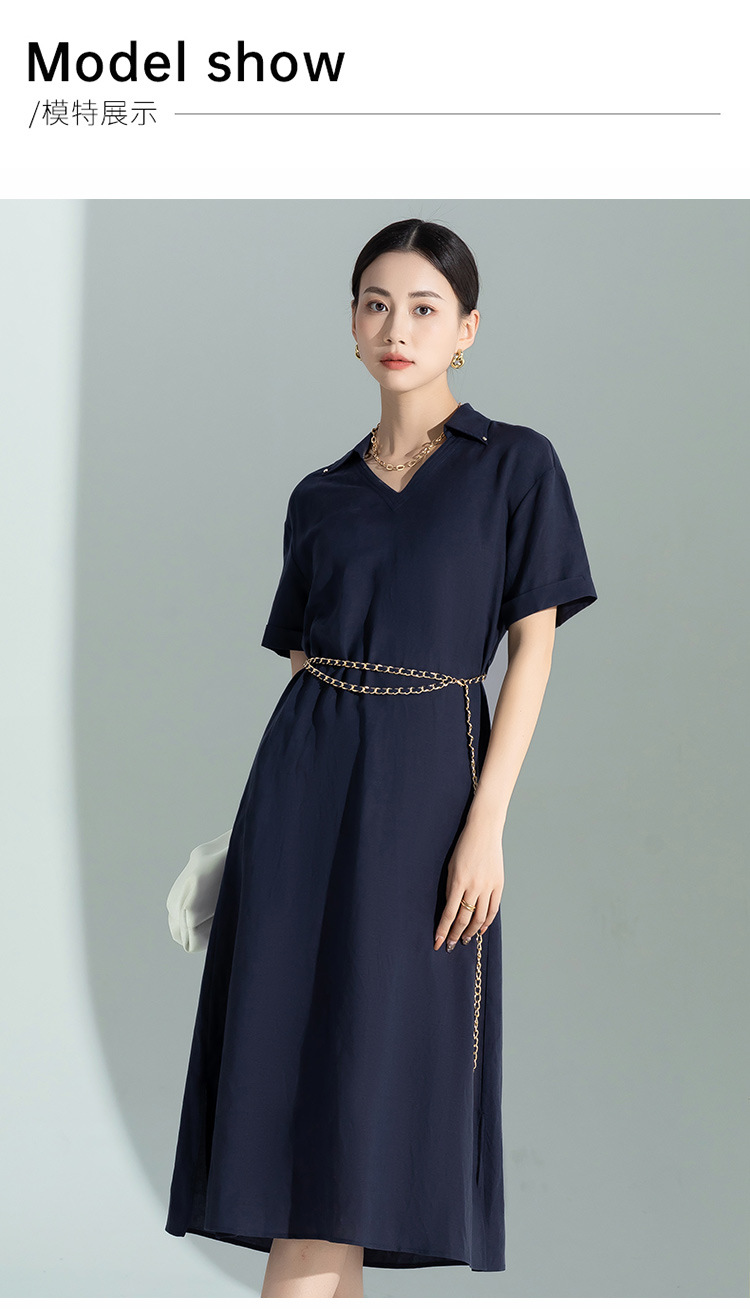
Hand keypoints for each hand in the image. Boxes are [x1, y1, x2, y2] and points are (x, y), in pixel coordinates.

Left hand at [433, 818, 503, 950]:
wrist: (484, 831)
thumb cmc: (463, 848)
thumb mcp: (451, 867)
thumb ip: (450, 888)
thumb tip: (450, 910)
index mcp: (458, 881)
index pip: (449, 913)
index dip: (443, 930)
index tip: (438, 942)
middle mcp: (474, 886)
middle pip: (464, 918)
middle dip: (456, 934)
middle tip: (450, 945)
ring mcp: (488, 886)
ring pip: (480, 917)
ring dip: (472, 931)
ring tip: (465, 940)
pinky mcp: (499, 885)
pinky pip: (493, 909)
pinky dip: (487, 922)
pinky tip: (481, 929)